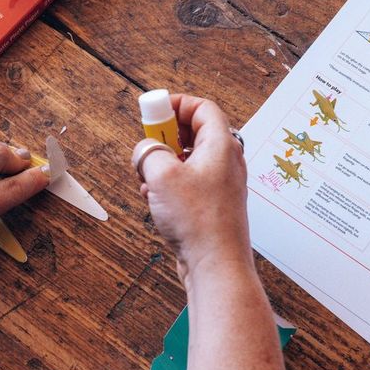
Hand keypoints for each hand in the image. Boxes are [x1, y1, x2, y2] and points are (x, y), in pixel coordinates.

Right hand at [131, 94, 250, 284]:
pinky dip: (169, 185)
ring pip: (188, 160)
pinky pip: (188, 183)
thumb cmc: (198, 220)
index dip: (176, 104)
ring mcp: (220, 184)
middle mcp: (225, 162)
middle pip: (194, 132)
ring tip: (148, 179)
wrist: (216, 265)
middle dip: (165, 137)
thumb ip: (148, 153)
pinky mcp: (212, 204)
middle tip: (148, 146)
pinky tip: (155, 200)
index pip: (202, 108)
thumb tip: (144, 150)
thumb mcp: (162, 176)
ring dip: (163, 164)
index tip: (154, 111)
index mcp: (221, 145)